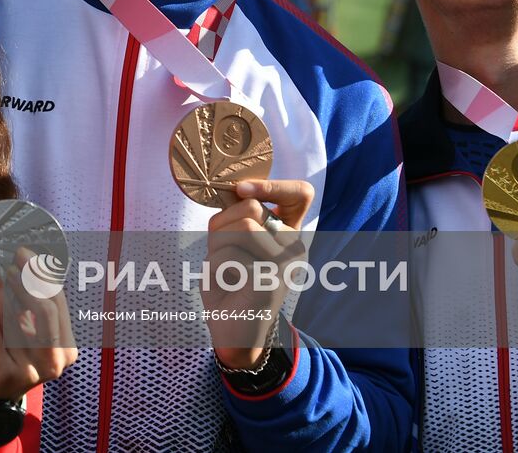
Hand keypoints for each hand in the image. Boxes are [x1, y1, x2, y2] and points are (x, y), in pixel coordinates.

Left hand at [0, 251, 77, 401]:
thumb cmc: (11, 355)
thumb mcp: (29, 334)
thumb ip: (31, 306)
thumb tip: (21, 261)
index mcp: (65, 350)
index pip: (58, 304)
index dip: (42, 275)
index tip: (25, 254)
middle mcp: (52, 363)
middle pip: (43, 310)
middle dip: (25, 279)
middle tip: (6, 260)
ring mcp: (28, 370)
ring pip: (13, 317)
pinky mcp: (1, 372)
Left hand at [204, 178, 313, 369]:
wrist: (230, 333)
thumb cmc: (228, 285)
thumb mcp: (229, 243)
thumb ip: (236, 218)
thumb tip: (235, 190)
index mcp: (287, 234)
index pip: (300, 193)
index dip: (272, 185)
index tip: (242, 190)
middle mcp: (294, 246)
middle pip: (251, 207)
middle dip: (223, 226)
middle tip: (223, 256)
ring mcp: (286, 263)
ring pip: (241, 226)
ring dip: (218, 247)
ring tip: (226, 272)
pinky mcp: (272, 279)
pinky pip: (231, 253)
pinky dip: (218, 267)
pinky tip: (229, 287)